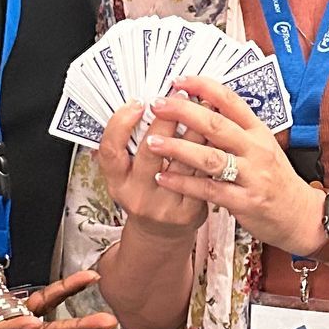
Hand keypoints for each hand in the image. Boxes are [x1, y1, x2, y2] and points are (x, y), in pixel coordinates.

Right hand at [95, 101, 208, 235]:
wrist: (162, 233)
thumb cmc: (146, 193)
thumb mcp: (128, 174)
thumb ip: (130, 145)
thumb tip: (142, 103)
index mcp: (118, 183)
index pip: (110, 151)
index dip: (120, 125)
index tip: (137, 103)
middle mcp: (138, 195)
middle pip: (150, 152)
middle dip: (166, 120)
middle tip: (179, 95)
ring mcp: (164, 205)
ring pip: (183, 160)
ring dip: (196, 128)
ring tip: (205, 104)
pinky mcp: (190, 210)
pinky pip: (203, 173)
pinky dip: (210, 149)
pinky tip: (218, 131)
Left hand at [142, 77, 326, 256]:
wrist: (300, 215)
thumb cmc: (276, 179)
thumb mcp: (262, 147)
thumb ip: (236, 130)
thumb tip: (202, 108)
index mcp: (259, 132)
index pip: (231, 101)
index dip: (204, 87)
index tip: (180, 80)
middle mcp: (256, 150)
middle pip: (217, 125)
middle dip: (184, 112)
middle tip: (158, 105)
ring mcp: (252, 176)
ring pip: (210, 158)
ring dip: (178, 149)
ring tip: (153, 143)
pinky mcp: (244, 201)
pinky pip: (208, 190)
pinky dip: (183, 183)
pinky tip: (163, 177)